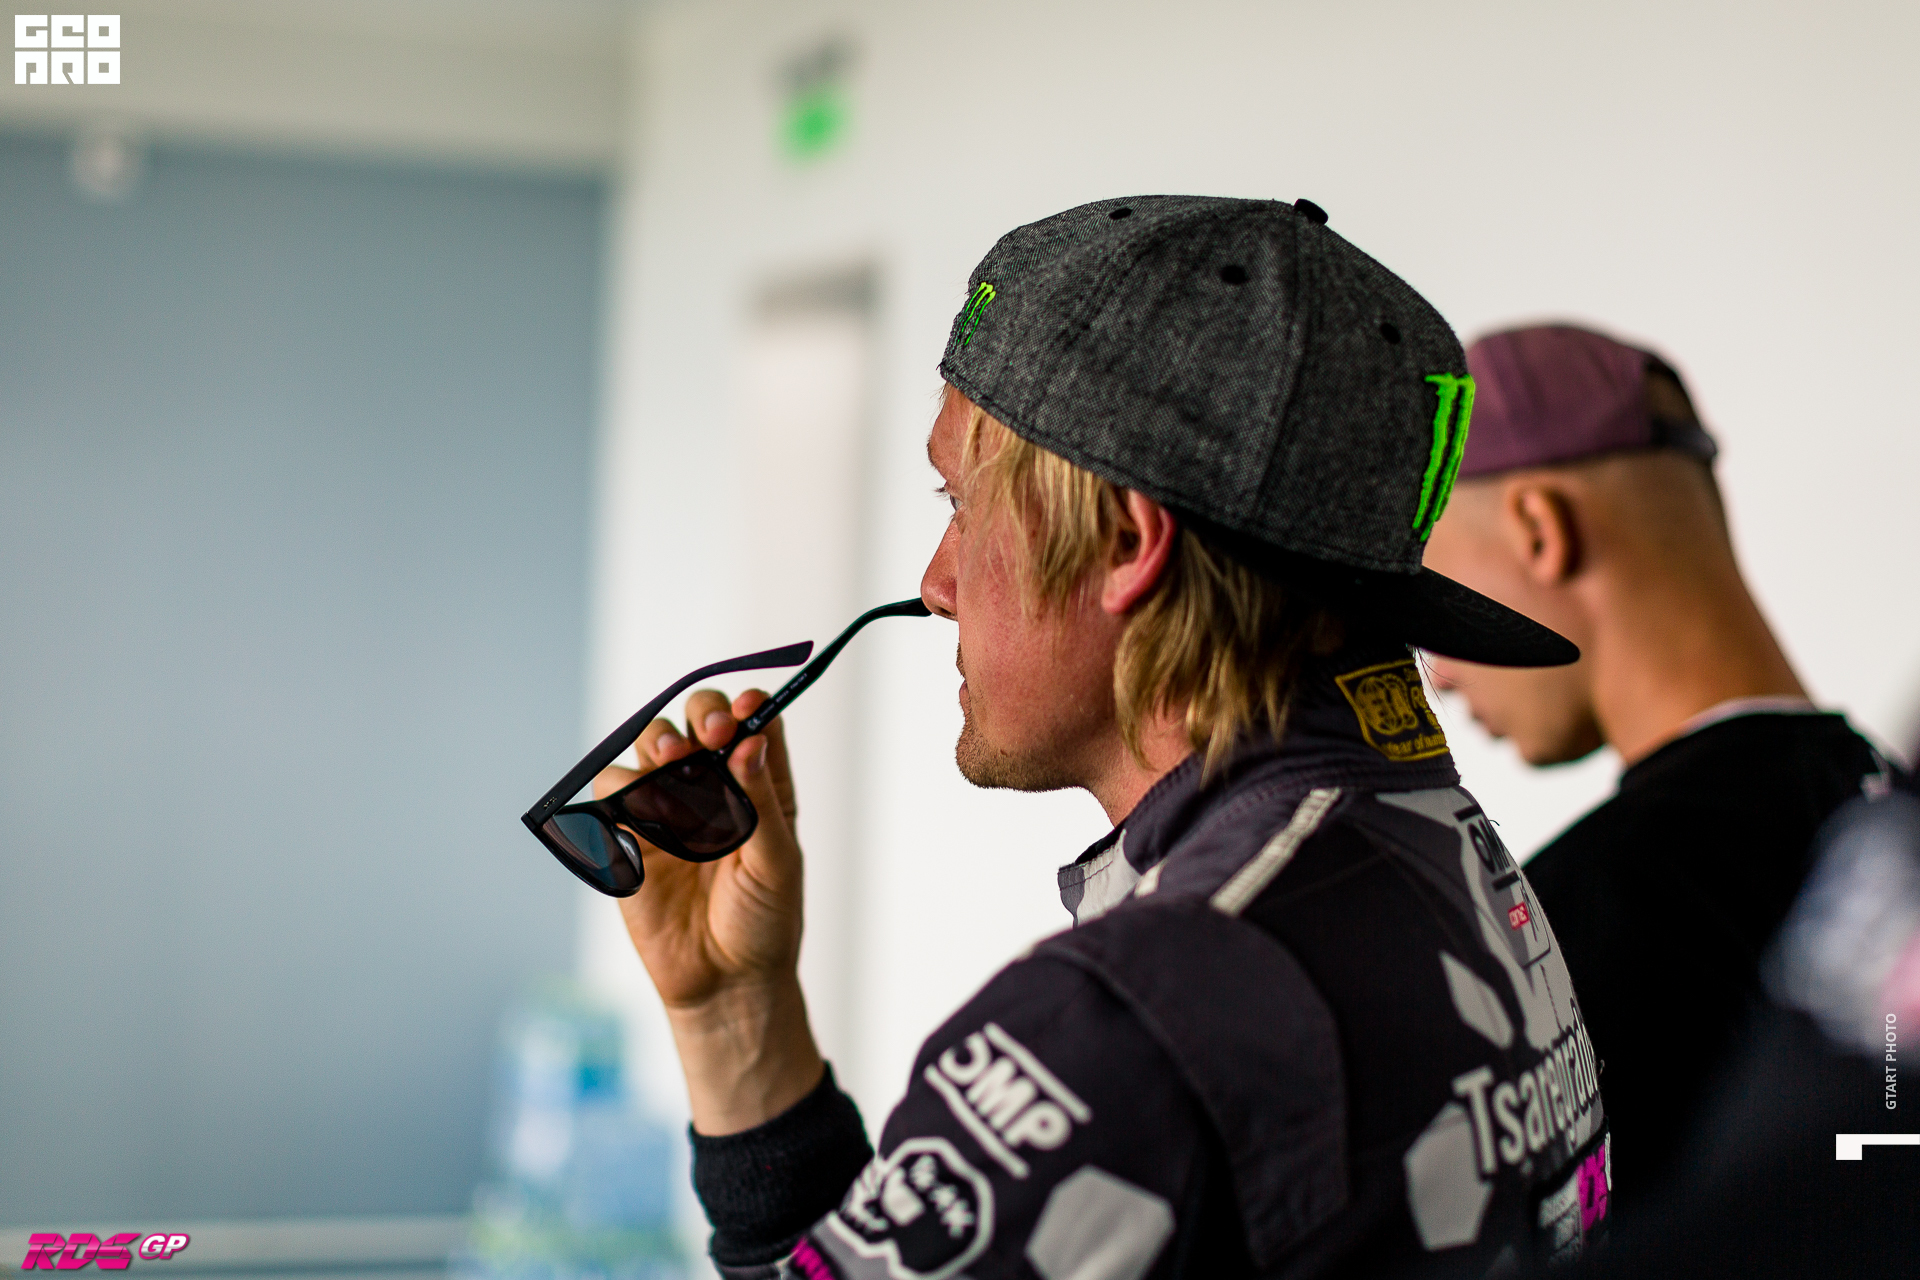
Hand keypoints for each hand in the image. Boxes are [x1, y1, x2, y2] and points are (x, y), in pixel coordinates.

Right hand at [595, 688, 822, 1133]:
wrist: (724, 982)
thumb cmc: (765, 923)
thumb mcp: (778, 863)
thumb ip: (762, 802)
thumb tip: (750, 744)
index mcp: (760, 785)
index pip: (754, 724)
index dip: (749, 709)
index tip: (748, 712)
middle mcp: (714, 786)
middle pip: (698, 721)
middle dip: (701, 716)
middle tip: (708, 735)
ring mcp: (668, 807)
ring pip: (651, 746)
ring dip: (660, 743)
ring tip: (673, 763)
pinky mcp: (629, 835)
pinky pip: (615, 793)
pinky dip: (625, 790)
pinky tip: (647, 814)